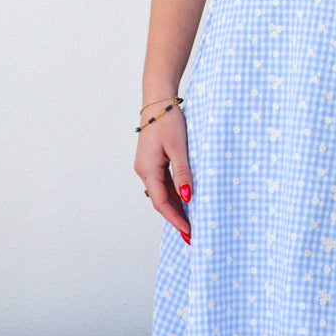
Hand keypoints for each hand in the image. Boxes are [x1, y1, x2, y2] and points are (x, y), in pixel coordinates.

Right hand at [136, 107, 191, 241]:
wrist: (159, 101)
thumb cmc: (169, 121)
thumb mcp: (179, 148)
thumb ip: (183, 173)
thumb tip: (187, 197)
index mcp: (147, 170)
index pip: (162, 202)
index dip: (176, 219)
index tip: (188, 232)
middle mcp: (144, 171)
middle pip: (161, 201)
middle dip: (176, 218)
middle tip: (191, 234)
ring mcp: (147, 166)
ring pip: (162, 193)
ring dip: (176, 207)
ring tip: (191, 222)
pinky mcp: (153, 161)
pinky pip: (163, 183)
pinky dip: (174, 194)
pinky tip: (186, 201)